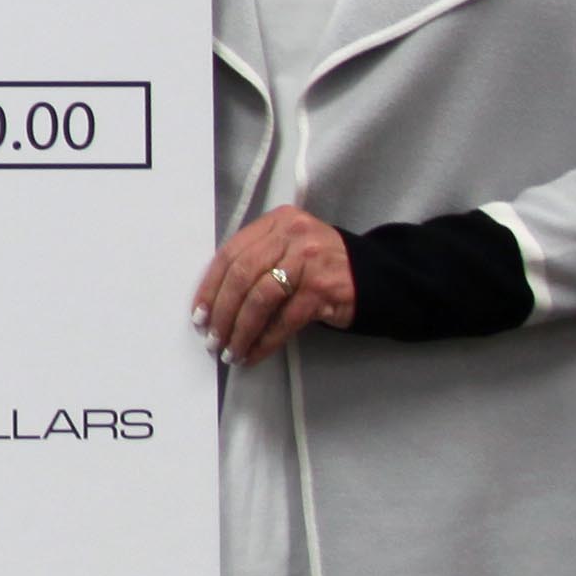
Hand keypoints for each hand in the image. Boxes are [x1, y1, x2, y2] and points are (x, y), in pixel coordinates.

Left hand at [194, 208, 352, 363]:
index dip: (210, 287)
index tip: (199, 314)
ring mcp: (309, 261)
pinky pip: (284, 320)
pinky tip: (254, 353)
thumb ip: (258, 259)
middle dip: (222, 312)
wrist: (376, 277)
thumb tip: (215, 300)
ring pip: (260, 299)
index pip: (231, 253)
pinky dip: (265, 341)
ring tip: (231, 350)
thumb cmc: (324, 265)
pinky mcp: (323, 290)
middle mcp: (293, 235)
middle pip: (242, 275)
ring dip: (240, 330)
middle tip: (212, 339)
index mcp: (278, 221)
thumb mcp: (290, 247)